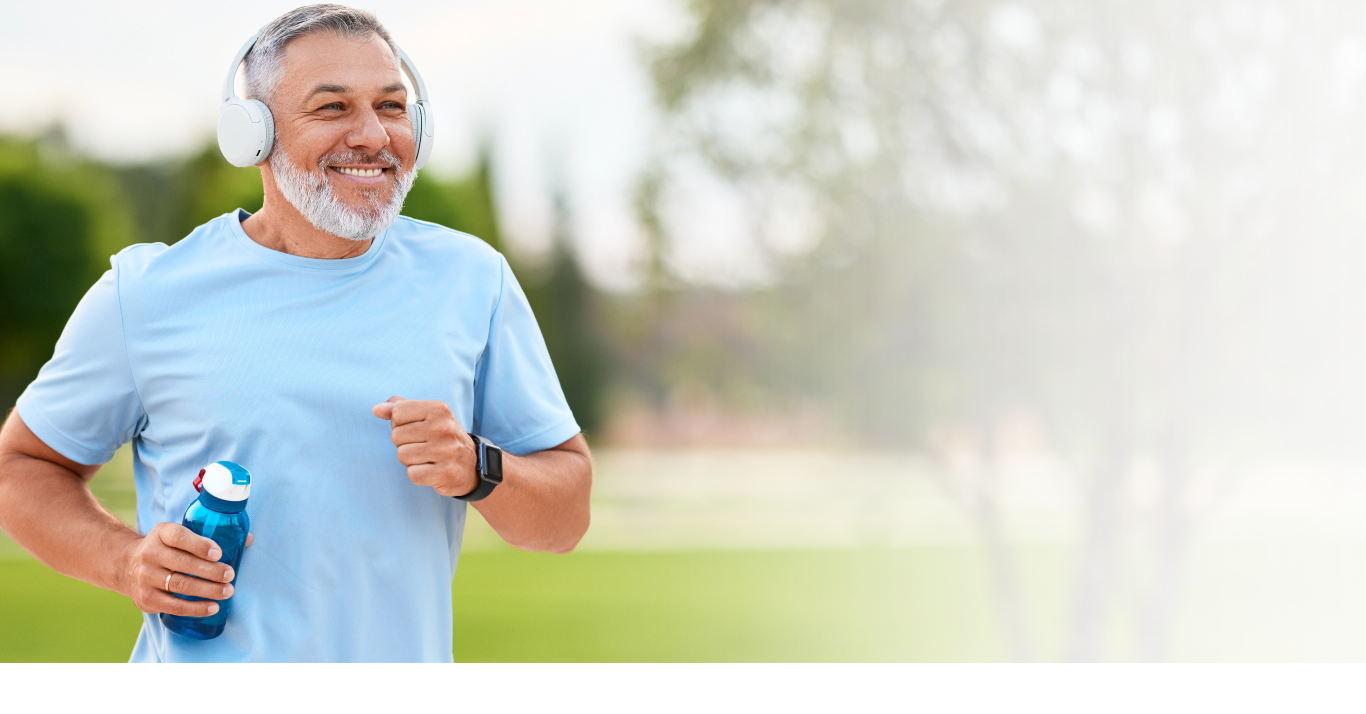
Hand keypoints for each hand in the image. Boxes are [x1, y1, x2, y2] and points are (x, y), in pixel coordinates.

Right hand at [118, 522, 252, 616]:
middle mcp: (149, 554)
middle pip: (183, 563)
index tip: (218, 553)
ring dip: (207, 590)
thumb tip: (247, 539)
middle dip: (210, 571)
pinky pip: (173, 605)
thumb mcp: (178, 534)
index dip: (199, 545)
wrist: (127, 566)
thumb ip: (208, 535)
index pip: (178, 537)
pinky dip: (195, 608)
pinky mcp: (146, 599)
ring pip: (180, 585)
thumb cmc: (166, 548)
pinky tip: (213, 607)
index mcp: (161, 534)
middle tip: (230, 575)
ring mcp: (146, 578)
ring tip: (228, 591)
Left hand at [372, 396, 478, 496]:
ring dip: (410, 461)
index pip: (397, 413)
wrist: (472, 465)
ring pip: (402, 455)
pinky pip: (412, 474)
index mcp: (438, 408)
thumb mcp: (427, 416)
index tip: (417, 430)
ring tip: (427, 458)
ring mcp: (446, 450)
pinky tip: (432, 470)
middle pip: (396, 436)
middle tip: (424, 446)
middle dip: (405, 444)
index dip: (401, 424)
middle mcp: (444, 427)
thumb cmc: (442, 438)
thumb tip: (376, 409)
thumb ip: (400, 408)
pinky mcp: (446, 472)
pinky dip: (418, 475)